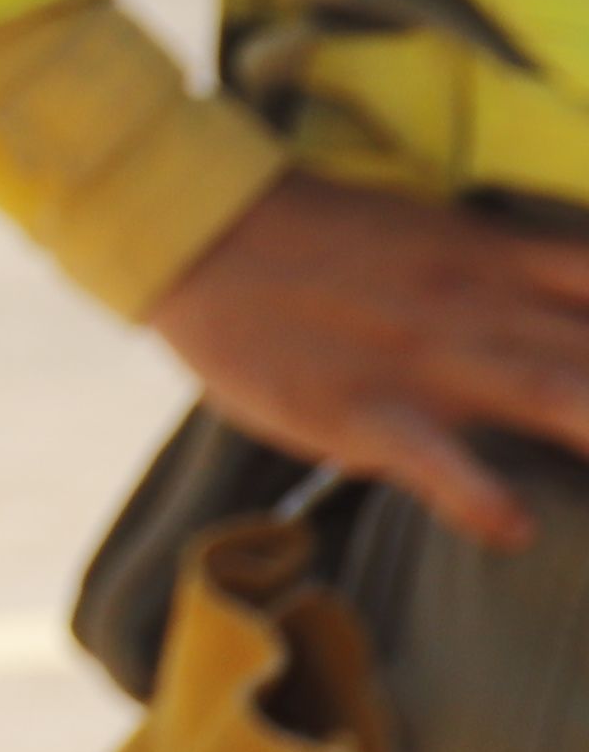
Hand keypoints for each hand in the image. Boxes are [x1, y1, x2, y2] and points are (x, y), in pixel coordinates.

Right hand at [150, 173, 588, 548]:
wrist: (199, 226)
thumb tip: (570, 317)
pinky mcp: (362, 408)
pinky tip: (514, 525)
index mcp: (511, 265)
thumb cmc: (322, 240)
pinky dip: (477, 491)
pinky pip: (430, 456)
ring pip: (559, 396)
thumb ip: (523, 283)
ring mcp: (431, 360)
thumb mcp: (440, 242)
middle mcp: (493, 311)